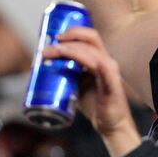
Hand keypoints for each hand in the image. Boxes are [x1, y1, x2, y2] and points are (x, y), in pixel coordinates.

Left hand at [42, 27, 140, 156]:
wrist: (110, 124)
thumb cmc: (95, 103)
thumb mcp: (78, 84)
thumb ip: (68, 73)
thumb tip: (45, 65)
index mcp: (100, 59)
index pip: (89, 37)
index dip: (73, 32)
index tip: (54, 37)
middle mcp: (107, 61)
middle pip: (91, 38)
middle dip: (69, 37)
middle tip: (50, 45)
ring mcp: (110, 72)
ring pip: (92, 53)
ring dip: (71, 50)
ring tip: (52, 53)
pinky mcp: (112, 85)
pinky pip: (103, 70)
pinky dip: (92, 62)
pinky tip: (78, 60)